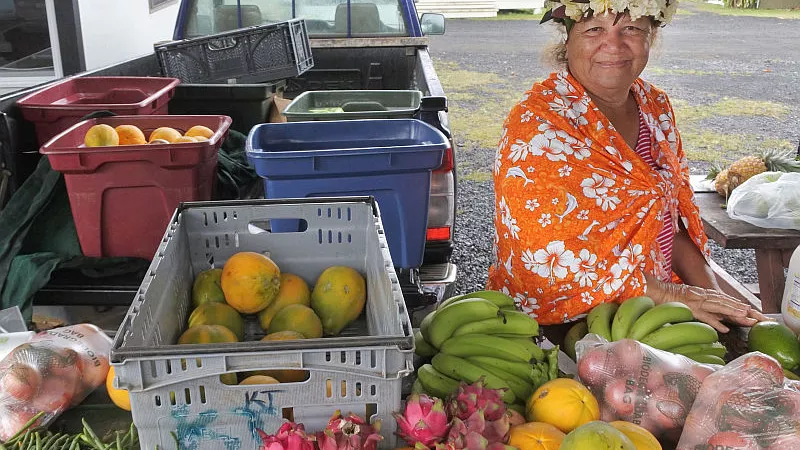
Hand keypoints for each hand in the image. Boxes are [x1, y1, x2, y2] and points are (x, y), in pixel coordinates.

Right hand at [646, 277, 767, 332]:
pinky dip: (715, 321)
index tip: (750, 310)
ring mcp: (695, 301)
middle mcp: (700, 295)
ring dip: (733, 311)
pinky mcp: (689, 307)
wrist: (653, 290)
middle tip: (756, 316)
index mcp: (701, 294)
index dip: (736, 304)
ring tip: (746, 317)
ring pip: (718, 306)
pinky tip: (724, 328)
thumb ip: (698, 307)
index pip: (722, 298)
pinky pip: (704, 315)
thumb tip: (711, 317)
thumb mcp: (685, 300)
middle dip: (741, 308)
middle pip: (725, 301)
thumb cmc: (667, 296)